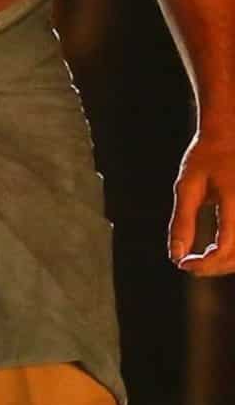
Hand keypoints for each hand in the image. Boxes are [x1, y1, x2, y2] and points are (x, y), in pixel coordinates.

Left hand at [169, 132, 234, 275]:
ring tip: (202, 261)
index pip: (226, 245)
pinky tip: (217, 253)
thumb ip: (182, 221)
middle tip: (189, 266)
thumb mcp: (188, 185)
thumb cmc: (205, 158)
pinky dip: (234, 254)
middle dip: (214, 268)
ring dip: (225, 264)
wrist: (230, 136)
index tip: (183, 265)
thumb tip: (176, 255)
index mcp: (234, 198)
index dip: (205, 263)